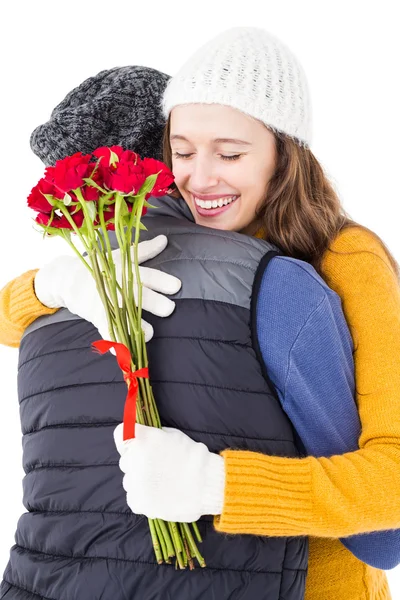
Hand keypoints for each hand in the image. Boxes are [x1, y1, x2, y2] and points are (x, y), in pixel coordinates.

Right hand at [34, 235, 180, 341]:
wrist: (66, 278)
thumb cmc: (101, 267)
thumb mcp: (121, 256)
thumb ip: (145, 251)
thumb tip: (165, 240)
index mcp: (127, 272)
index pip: (148, 276)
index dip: (163, 282)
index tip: (176, 287)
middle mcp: (118, 288)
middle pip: (140, 297)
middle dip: (156, 304)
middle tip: (169, 309)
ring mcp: (106, 303)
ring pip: (125, 317)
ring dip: (138, 327)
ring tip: (150, 333)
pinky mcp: (97, 317)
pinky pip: (107, 333)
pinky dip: (115, 344)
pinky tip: (126, 353)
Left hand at [113, 423, 225, 521]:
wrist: (206, 483)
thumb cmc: (191, 456)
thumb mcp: (171, 435)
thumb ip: (150, 435)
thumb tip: (138, 437)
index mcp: (141, 440)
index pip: (120, 433)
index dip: (128, 438)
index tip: (136, 443)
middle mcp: (133, 460)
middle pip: (126, 459)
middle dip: (137, 462)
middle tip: (156, 467)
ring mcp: (134, 482)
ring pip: (129, 480)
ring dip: (140, 480)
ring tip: (161, 483)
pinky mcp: (137, 501)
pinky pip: (133, 497)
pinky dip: (143, 496)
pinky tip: (159, 494)